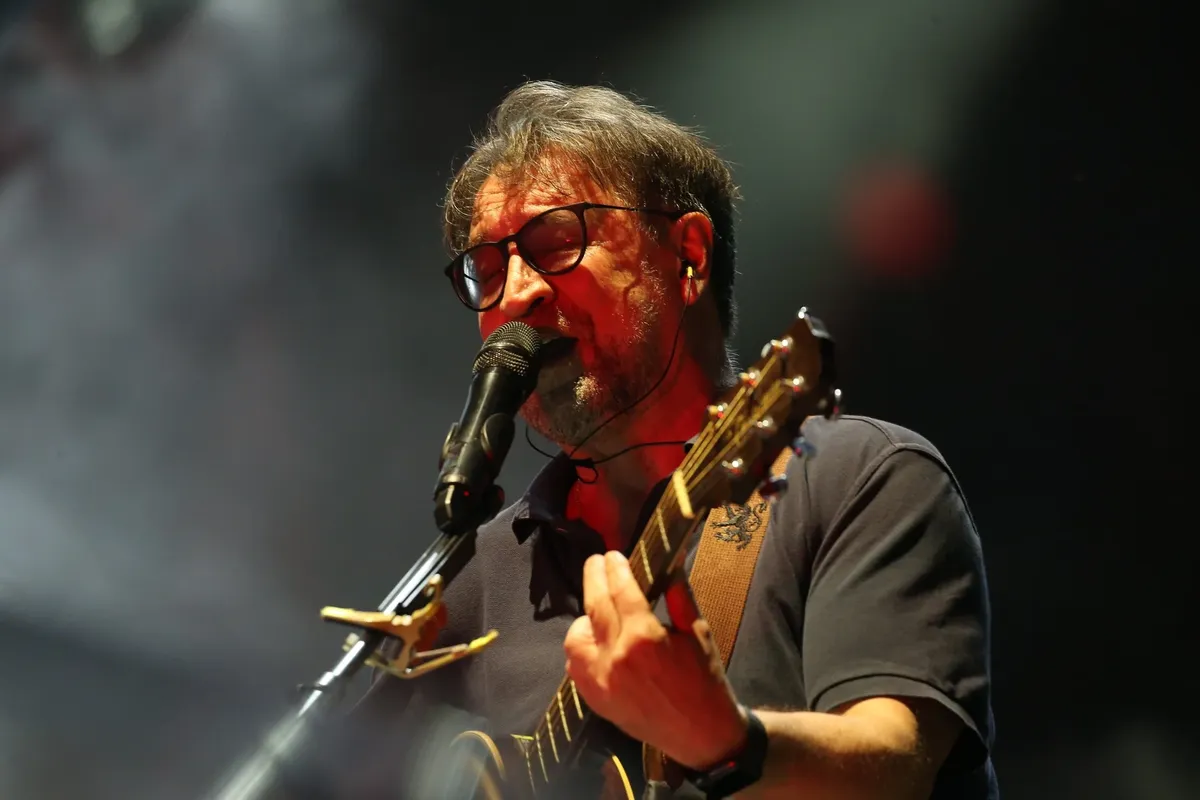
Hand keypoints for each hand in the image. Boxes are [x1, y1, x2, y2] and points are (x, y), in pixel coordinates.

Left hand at [564, 551, 748, 769]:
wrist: (702, 736)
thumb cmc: (705, 681)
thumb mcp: (698, 632)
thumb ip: (679, 593)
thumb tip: (670, 559)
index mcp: (645, 637)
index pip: (620, 589)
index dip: (615, 567)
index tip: (613, 554)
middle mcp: (616, 657)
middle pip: (594, 604)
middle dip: (594, 576)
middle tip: (597, 562)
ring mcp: (601, 681)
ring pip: (575, 637)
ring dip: (584, 617)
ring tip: (599, 610)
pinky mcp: (595, 700)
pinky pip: (575, 665)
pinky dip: (582, 649)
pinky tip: (597, 642)